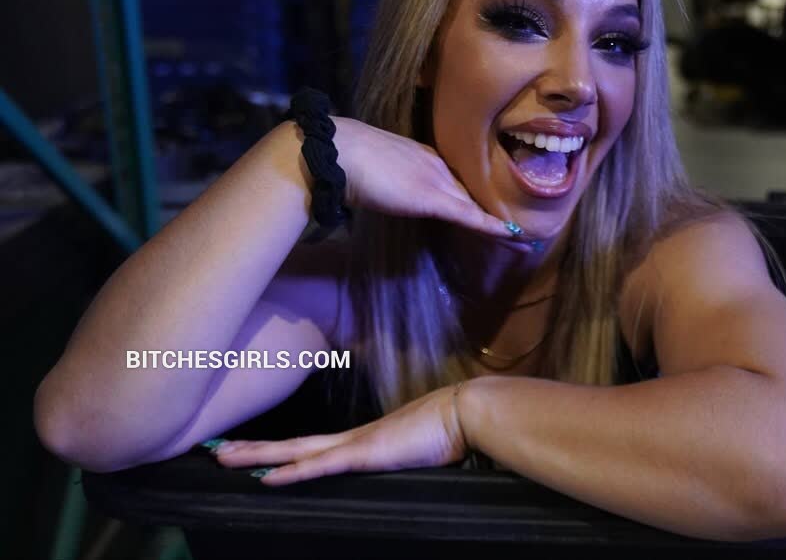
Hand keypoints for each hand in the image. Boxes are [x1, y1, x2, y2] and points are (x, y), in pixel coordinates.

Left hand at [210, 383, 468, 484]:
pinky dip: (292, 472)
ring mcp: (355, 444)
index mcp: (360, 441)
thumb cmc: (447, 432)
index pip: (308, 446)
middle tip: (214, 449)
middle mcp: (349, 439)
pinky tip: (267, 479)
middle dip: (251, 448)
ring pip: (295, 450)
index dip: (278, 450)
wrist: (465, 413)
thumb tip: (390, 464)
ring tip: (222, 457)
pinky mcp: (365, 454)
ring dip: (257, 455)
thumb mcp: (413, 452)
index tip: (249, 450)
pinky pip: (321, 466)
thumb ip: (395, 459)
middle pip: (290, 444)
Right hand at [327, 116, 530, 247]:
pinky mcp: (432, 198)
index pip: (460, 179)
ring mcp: (437, 180)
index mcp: (425, 156)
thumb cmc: (344, 159)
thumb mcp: (374, 168)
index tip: (494, 207)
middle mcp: (438, 165)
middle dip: (498, 210)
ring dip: (502, 223)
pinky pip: (469, 215)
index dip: (478, 195)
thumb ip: (389, 177)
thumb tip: (388, 189)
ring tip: (526, 237)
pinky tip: (511, 235)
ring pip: (478, 205)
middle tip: (522, 227)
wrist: (336, 152)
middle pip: (476, 192)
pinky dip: (491, 226)